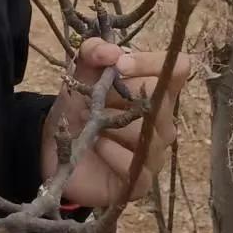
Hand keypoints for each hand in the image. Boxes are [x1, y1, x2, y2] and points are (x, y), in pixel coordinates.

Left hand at [42, 40, 190, 208]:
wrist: (55, 149)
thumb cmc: (78, 107)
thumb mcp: (80, 74)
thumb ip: (93, 52)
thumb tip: (112, 52)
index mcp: (155, 89)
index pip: (177, 68)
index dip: (151, 63)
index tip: (120, 65)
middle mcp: (163, 120)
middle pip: (161, 102)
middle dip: (121, 98)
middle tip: (93, 102)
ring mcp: (155, 151)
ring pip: (148, 133)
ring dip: (112, 125)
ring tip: (90, 124)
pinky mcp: (141, 180)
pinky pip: (136, 164)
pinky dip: (111, 152)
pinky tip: (96, 146)